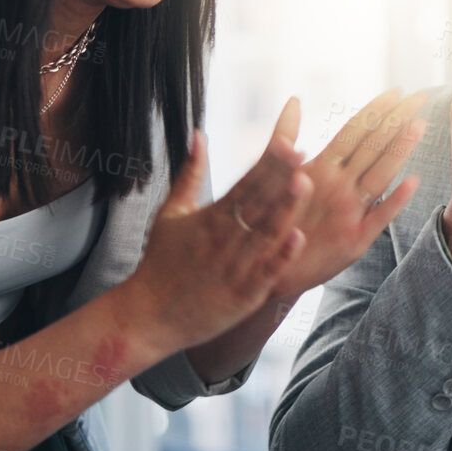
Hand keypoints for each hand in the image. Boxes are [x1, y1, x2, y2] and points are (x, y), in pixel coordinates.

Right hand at [125, 110, 310, 351]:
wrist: (148, 316)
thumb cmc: (161, 262)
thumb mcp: (171, 212)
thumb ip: (190, 173)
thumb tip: (198, 135)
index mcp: (211, 217)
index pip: (245, 183)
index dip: (267, 164)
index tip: (288, 142)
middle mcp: (224, 238)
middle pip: (258, 202)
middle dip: (280, 177)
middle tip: (300, 151)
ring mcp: (235, 267)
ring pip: (265, 233)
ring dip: (285, 208)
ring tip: (304, 183)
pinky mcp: (242, 294)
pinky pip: (266, 273)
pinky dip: (281, 256)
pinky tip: (298, 238)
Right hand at [270, 88, 429, 298]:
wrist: (265, 270)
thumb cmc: (272, 216)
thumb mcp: (273, 173)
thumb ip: (284, 134)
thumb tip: (293, 99)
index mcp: (318, 169)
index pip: (353, 132)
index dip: (376, 111)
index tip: (398, 91)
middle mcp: (334, 186)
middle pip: (371, 147)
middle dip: (396, 120)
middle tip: (421, 96)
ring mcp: (347, 212)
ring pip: (379, 174)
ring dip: (400, 149)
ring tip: (421, 125)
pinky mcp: (355, 241)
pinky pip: (381, 218)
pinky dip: (397, 200)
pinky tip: (414, 182)